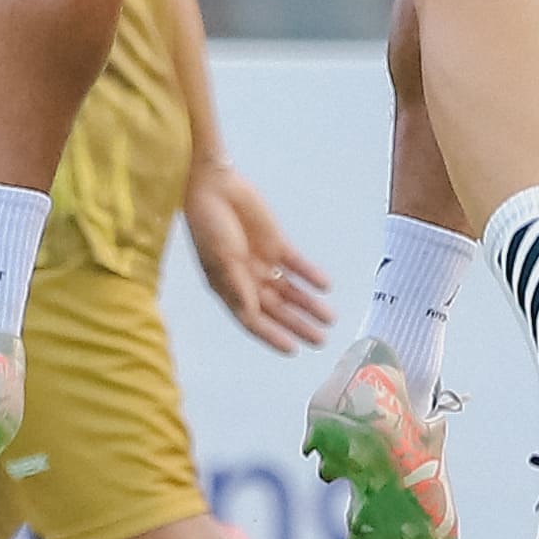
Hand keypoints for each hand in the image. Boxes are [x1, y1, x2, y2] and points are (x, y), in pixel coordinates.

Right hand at [179, 158, 332, 355]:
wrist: (214, 188)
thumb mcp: (220, 260)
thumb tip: (251, 313)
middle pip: (277, 309)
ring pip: (290, 290)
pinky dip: (310, 275)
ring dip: (309, 304)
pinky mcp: (277, 245)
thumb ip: (237, 287)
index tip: (293, 350)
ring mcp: (263, 263)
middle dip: (298, 325)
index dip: (272, 336)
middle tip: (321, 339)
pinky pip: (297, 265)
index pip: (253, 320)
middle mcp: (248, 281)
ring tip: (329, 318)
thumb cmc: (209, 226)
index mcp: (229, 289)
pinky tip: (325, 286)